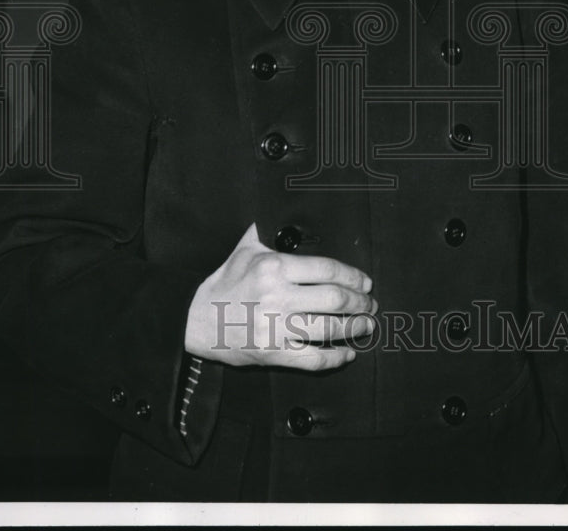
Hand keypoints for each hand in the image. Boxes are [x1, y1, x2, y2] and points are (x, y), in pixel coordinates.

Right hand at [184, 223, 376, 369]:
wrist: (197, 319)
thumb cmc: (225, 282)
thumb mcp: (244, 249)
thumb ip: (268, 230)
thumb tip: (283, 207)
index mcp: (274, 267)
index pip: (327, 269)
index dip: (353, 276)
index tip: (365, 281)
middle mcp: (277, 296)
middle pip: (335, 299)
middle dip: (360, 302)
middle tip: (371, 303)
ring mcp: (276, 327)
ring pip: (329, 329)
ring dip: (355, 327)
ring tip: (367, 324)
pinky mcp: (273, 353)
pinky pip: (313, 359)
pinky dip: (335, 358)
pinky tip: (347, 353)